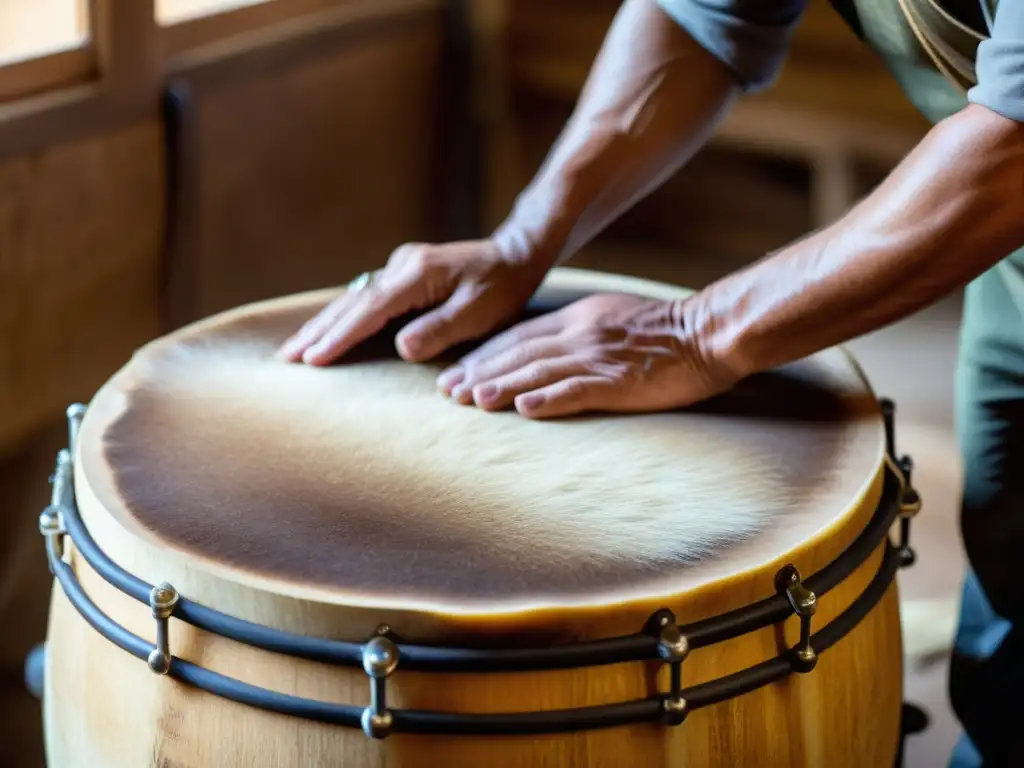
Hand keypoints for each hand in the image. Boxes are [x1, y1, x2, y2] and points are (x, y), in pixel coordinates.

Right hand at [277, 238, 548, 364]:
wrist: (514, 254)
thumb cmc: (502, 288)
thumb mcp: (480, 313)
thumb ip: (441, 329)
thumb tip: (401, 346)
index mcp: (418, 274)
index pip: (371, 309)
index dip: (341, 336)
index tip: (314, 358)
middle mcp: (401, 265)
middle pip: (351, 302)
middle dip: (318, 331)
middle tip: (286, 358)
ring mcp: (398, 266)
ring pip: (352, 298)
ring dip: (322, 324)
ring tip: (293, 349)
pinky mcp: (401, 273)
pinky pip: (363, 297)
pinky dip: (340, 316)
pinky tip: (323, 330)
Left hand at [435, 293, 733, 418]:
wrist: (708, 333)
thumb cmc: (664, 331)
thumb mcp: (611, 317)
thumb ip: (578, 330)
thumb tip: (545, 351)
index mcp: (577, 318)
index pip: (518, 336)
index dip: (484, 355)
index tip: (457, 371)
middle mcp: (580, 334)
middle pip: (519, 353)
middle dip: (480, 372)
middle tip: (448, 393)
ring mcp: (599, 357)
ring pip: (539, 371)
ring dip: (501, 385)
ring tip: (471, 401)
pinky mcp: (620, 381)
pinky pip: (577, 390)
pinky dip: (548, 400)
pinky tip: (523, 410)